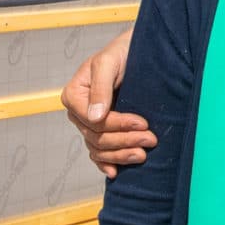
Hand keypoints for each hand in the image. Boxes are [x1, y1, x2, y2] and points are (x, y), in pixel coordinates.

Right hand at [63, 32, 157, 177]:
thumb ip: (100, 87)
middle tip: (151, 139)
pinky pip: (98, 154)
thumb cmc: (122, 52)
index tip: (142, 123)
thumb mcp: (109, 63)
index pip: (93, 120)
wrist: (137, 53)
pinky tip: (116, 172)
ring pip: (99, 149)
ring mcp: (89, 124)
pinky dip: (107, 163)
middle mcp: (79, 112)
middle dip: (125, 140)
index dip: (118, 124)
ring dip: (121, 155)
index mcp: (74, 95)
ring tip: (143, 154)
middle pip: (97, 137)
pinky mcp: (101, 132)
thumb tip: (94, 116)